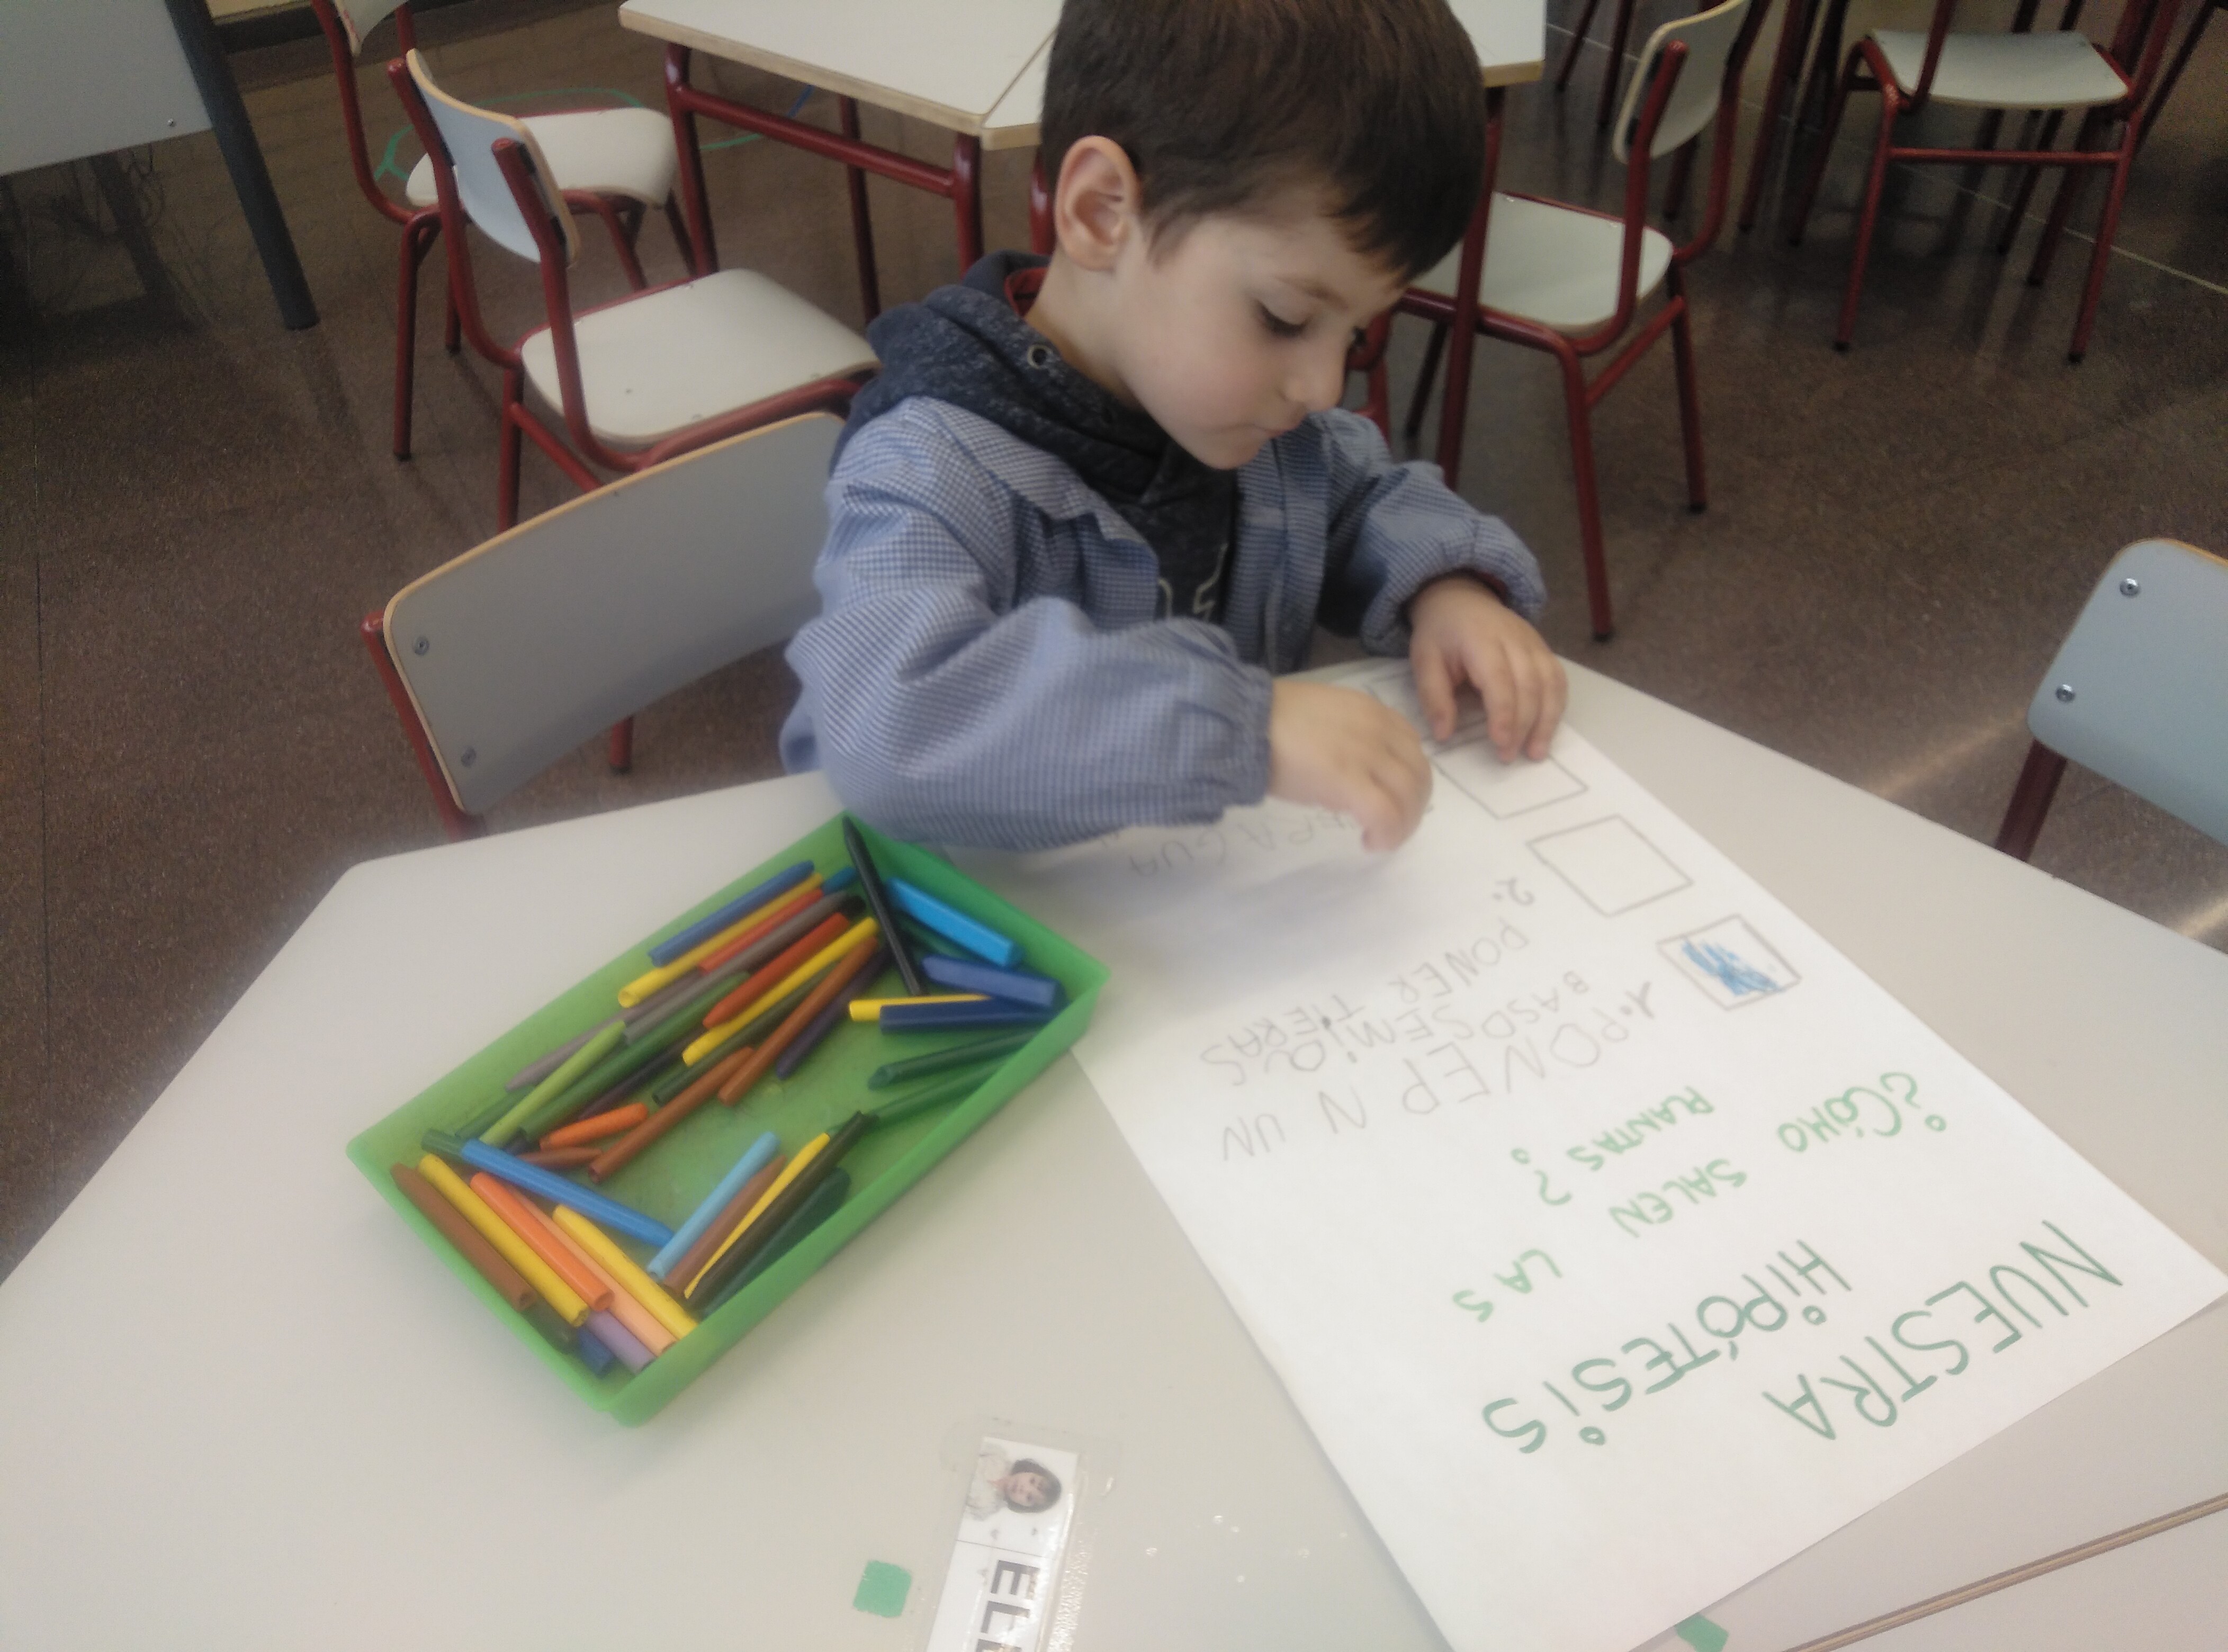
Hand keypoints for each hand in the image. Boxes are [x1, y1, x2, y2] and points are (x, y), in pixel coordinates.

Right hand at [1267, 680, 1431, 851]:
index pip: (1412, 747)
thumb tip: (1353, 772)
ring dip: (1402, 825)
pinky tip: (1370, 842)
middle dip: (1412, 807)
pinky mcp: (1349, 782)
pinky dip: (1387, 834)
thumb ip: (1349, 737)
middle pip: (1419, 775)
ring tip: (1380, 839)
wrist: (1244, 723)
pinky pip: (1386, 814)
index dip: (1409, 779)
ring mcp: (1366, 755)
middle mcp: (1378, 730)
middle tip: (1391, 827)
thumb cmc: (1270, 723)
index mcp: (1371, 711)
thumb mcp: (1324, 718)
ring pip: (1409, 797)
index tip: (1391, 798)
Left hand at [1408, 576, 1566, 760]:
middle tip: (1509, 756)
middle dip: (1523, 725)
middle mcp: (1515, 640)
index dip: (1504, 714)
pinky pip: (1558, 679)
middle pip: (1530, 685)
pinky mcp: (1543, 649)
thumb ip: (1434, 696)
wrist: (1460, 598)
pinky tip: (1547, 729)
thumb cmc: (1440, 634)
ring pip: (1551, 683)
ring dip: (1547, 721)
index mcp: (1481, 640)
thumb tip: (1444, 735)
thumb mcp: (1424, 661)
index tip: (1500, 744)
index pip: (1500, 680)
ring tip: (1535, 752)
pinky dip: (1556, 706)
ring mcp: (1534, 643)